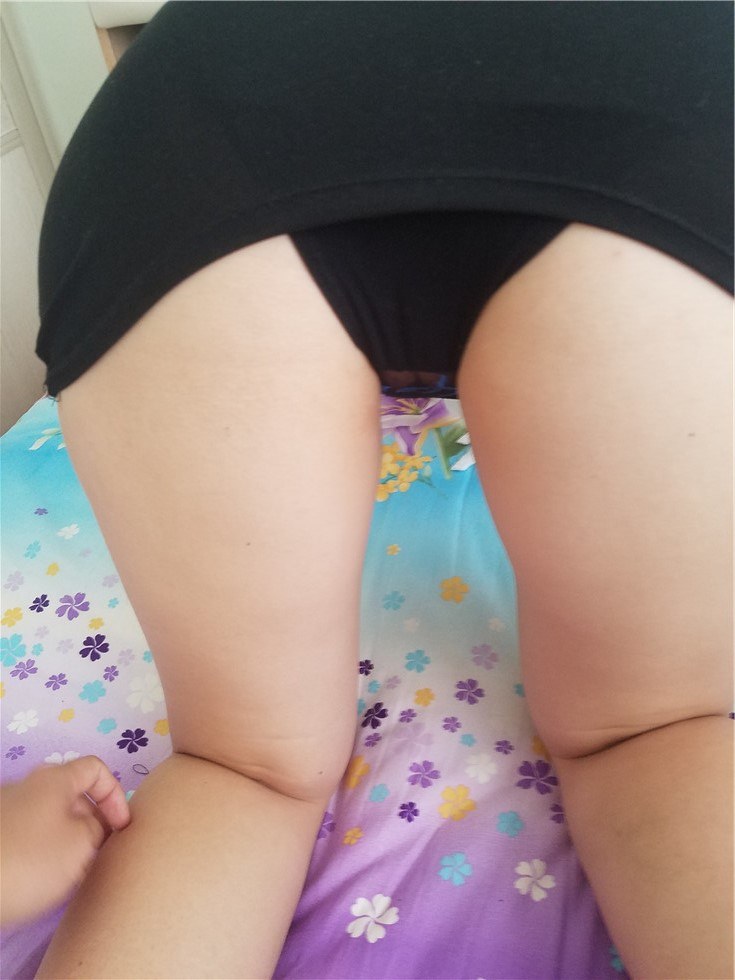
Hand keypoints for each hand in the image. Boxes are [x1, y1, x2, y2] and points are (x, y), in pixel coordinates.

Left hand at [0, 755, 130, 925]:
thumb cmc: (31, 860)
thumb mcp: (82, 844)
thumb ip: (100, 828)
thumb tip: (98, 825)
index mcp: (55, 779)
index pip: (97, 769)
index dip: (116, 795)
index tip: (120, 827)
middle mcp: (29, 786)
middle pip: (73, 794)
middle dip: (92, 820)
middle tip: (99, 851)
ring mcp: (7, 809)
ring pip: (50, 817)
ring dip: (67, 838)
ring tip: (72, 870)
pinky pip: (29, 834)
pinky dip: (43, 849)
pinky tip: (42, 877)